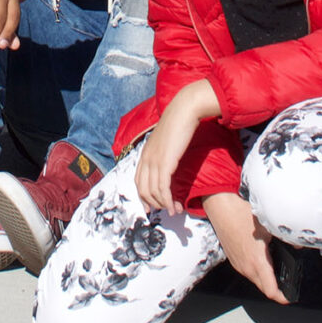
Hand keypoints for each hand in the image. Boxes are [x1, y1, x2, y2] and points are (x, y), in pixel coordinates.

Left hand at [131, 79, 217, 213]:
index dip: (144, 197)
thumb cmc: (178, 123)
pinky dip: (167, 200)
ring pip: (153, 192)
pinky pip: (163, 188)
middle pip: (143, 190)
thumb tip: (169, 161)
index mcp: (145, 154)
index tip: (152, 207)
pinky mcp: (165, 163)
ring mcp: (154, 161)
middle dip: (154, 204)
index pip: (138, 181)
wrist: (183, 111)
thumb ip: (164, 151)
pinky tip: (174, 205)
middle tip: (167, 211)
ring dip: (163, 205)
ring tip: (175, 211)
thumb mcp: (166, 140)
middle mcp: (146, 159)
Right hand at [203, 193, 284, 302]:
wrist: (221, 209)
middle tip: (288, 284)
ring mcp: (239, 265)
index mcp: (257, 261)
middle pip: (264, 289)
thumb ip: (285, 238)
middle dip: (276, 290)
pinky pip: (248, 272)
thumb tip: (298, 244)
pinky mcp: (234, 260)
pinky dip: (258, 272)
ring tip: (277, 271)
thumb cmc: (242, 215)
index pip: (270, 291)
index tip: (291, 297)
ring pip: (255, 280)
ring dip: (266, 280)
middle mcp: (246, 267)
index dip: (282, 297)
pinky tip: (264, 260)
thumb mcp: (268, 226)